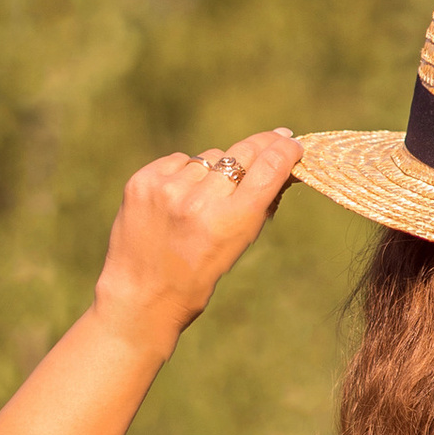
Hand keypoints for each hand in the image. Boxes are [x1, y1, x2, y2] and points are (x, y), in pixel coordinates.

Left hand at [91, 129, 300, 362]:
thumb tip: (278, 168)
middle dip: (262, 146)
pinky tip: (179, 197)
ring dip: (216, 170)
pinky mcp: (143, 181)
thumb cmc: (197, 278)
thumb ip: (256, 207)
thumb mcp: (237, 247)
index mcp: (230, 222)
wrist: (140, 296)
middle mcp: (199, 200)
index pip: (269, 168)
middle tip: (275, 138)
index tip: (292, 143)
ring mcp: (168, 188)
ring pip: (210, 158)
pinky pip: (179, 161)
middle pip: (242, 154)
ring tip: (205, 198)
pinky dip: (185, 173)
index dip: (285, 151)